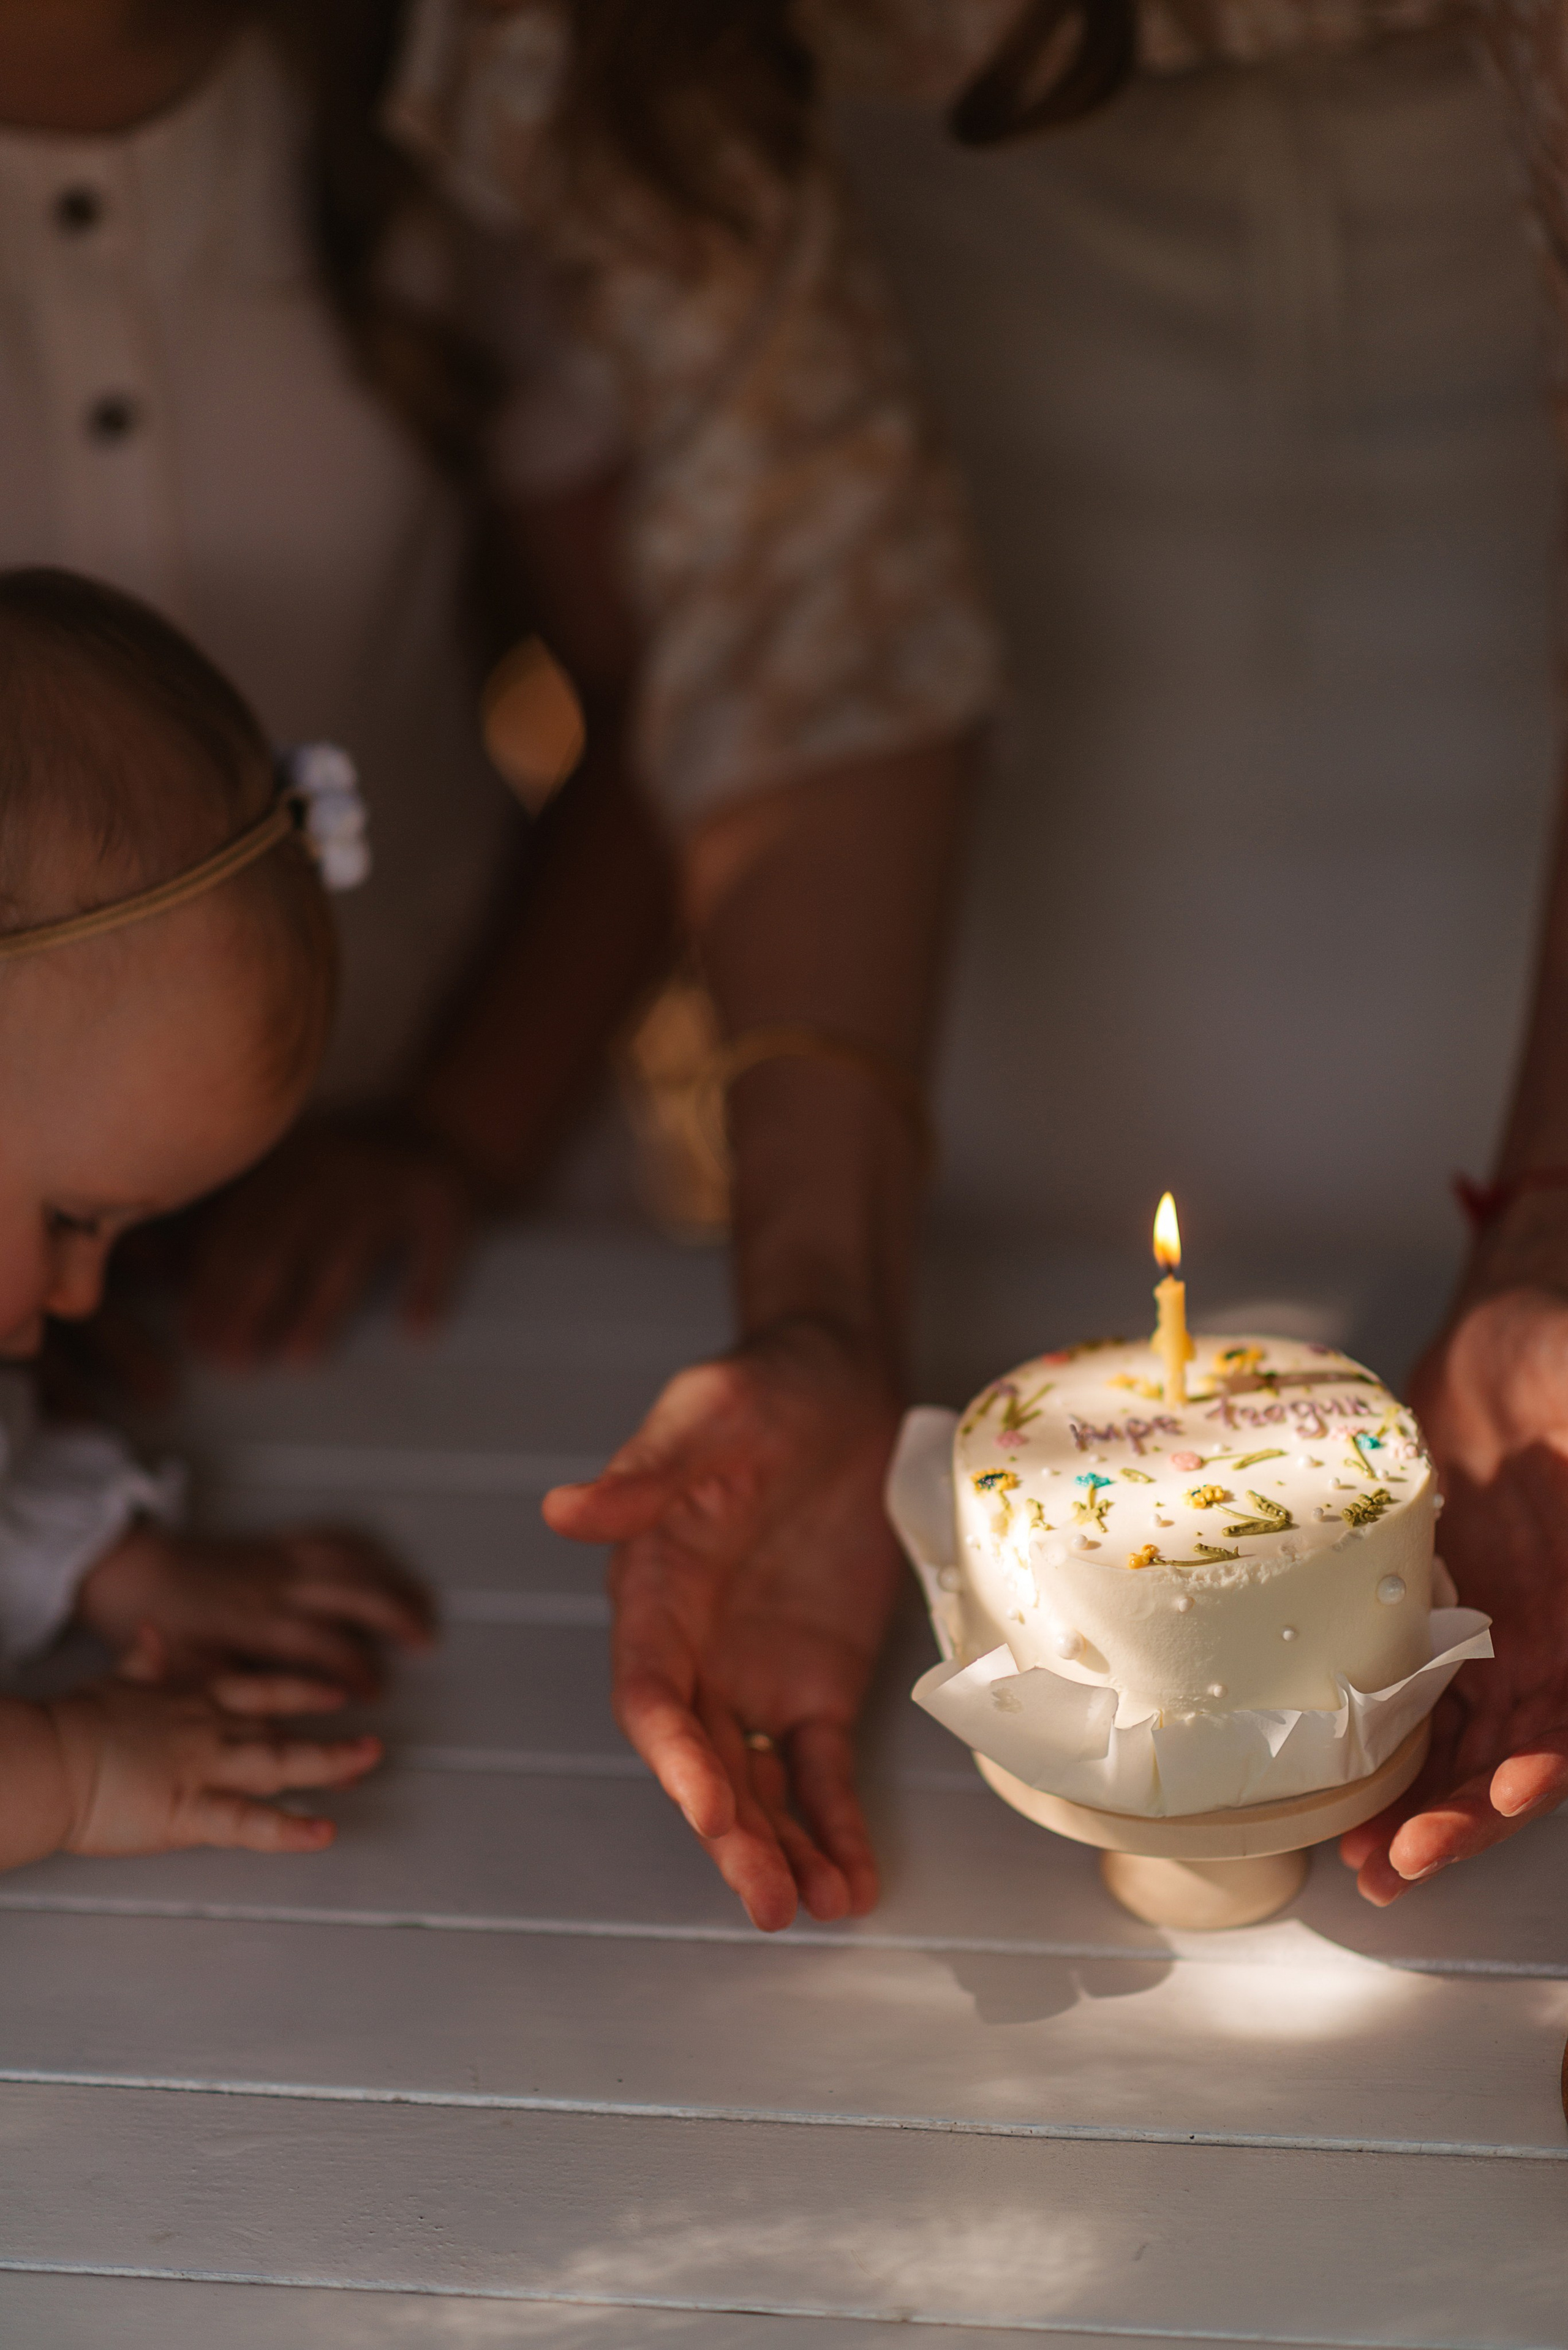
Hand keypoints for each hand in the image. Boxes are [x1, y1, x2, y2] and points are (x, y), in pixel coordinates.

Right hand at [47, 1677, 380, 1856]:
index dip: (300, 1691)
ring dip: (328, 1763)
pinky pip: (248, 1823)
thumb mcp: (114, 1679)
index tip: (335, 1691)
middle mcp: (208, 1731)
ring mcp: (204, 1769)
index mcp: (190, 1702)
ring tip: (367, 1765)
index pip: (258, 1692)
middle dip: (329, 1738)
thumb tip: (153, 1631)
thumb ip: (144, 1660)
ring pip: (279, 1763)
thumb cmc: (73, 1722)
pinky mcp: (188, 1810)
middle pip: (280, 1732)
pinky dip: (288, 1829)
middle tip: (373, 1745)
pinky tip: (324, 1832)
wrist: (49, 1755)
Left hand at [77, 1522, 435, 1701]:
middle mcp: (278, 1585)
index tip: (376, 1695)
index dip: (356, 1670)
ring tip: (425, 1606)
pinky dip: (365, 1549)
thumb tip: (282, 1741)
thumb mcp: (192, 1676)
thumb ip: (240, 1705)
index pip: (325, 1645)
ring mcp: (280, 1560)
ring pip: (352, 1561)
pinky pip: (331, 1537)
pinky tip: (384, 1564)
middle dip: (398, 1615)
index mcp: (257, 1621)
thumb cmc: (158, 1628)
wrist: (133, 1572)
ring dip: (393, 1581)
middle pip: (355, 1591)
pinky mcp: (277, 1545)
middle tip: (427, 1644)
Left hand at [182, 1117, 479, 1366]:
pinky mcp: (445, 1200)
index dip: (212, 1284)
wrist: (437, 1134)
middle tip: (232, 1361)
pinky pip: (437, 1244)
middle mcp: (333, 1164)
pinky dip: (429, 1284)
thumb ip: (218, 1224)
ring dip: (324, 1306)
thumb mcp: (276, 1183)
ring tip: (298, 1358)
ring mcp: (391, 1181)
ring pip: (351, 1248)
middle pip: (284, 1239)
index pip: (236, 1226)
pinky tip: (417, 1329)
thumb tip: (151, 1269)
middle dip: (251, 1303)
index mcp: (283, 1158)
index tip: (196, 1338)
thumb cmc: (337, 1176)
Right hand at [544, 1318, 902, 1931]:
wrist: (841, 1386)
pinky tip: (852, 1883)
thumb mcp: (706, 1415)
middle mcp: (694, 1650)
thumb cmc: (763, 1390)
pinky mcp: (817, 1682)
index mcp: (655, 1591)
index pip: (650, 1693)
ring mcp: (756, 1674)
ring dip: (780, 1848)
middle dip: (731, 1833)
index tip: (709, 1809)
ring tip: (815, 1908)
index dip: (675, 1756)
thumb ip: (645, 1472)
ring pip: (757, 1783)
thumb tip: (565, 1509)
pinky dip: (835, 1826)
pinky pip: (820, 1769)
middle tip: (769, 1898)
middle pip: (701, 1760)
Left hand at [1341, 1285, 1567, 1902]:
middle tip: (1399, 1864)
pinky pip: (1407, 1690)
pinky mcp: (1430, 1609)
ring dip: (1414, 1808)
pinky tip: (1330, 1786)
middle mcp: (1549, 1643)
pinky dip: (1376, 1745)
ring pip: (1456, 1744)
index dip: (1548, 1765)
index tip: (1509, 1790)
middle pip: (1511, 1756)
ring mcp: (1491, 1633)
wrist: (1512, 1347)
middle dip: (1460, 1817)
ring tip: (1360, 1863)